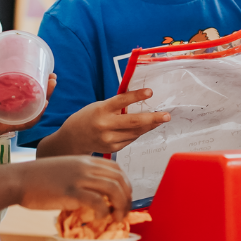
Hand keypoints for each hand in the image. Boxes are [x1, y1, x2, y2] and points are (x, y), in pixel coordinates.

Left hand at [0, 59, 56, 140]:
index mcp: (6, 100)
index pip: (26, 92)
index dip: (39, 83)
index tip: (48, 72)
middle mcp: (11, 110)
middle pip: (34, 100)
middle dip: (46, 89)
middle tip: (53, 78)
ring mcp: (10, 119)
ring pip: (33, 110)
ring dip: (45, 98)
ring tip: (51, 85)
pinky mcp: (6, 127)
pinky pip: (24, 123)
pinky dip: (34, 116)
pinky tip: (42, 106)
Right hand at [0, 156, 132, 217]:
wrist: (18, 179)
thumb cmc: (39, 178)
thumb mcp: (67, 169)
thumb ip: (83, 177)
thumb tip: (96, 195)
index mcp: (86, 160)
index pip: (116, 168)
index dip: (125, 184)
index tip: (125, 197)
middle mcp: (86, 166)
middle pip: (119, 179)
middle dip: (127, 197)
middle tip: (125, 212)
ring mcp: (79, 178)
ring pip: (113, 189)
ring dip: (120, 205)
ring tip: (117, 218)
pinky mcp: (71, 192)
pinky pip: (97, 201)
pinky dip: (104, 211)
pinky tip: (100, 218)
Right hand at [37, 89, 170, 155]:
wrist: (73, 138)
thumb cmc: (89, 117)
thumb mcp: (100, 106)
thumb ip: (118, 106)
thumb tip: (142, 101)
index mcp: (101, 110)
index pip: (122, 101)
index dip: (136, 96)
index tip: (150, 92)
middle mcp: (105, 125)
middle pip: (134, 122)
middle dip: (153, 119)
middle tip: (167, 115)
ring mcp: (108, 139)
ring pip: (135, 132)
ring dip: (150, 126)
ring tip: (161, 119)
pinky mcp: (112, 149)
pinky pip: (131, 139)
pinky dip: (138, 133)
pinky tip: (143, 128)